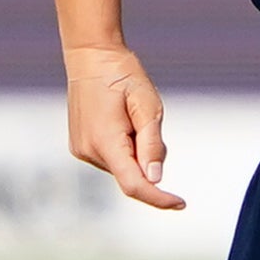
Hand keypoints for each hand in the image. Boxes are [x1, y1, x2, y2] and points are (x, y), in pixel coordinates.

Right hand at [63, 44, 184, 209]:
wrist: (91, 56)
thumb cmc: (122, 76)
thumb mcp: (147, 106)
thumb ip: (151, 144)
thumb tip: (155, 179)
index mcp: (105, 141)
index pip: (133, 185)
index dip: (158, 198)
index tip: (180, 203)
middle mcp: (89, 151)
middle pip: (130, 175)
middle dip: (148, 160)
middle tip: (148, 123)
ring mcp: (81, 149)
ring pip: (121, 167)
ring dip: (135, 152)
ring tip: (130, 116)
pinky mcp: (79, 146)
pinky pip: (111, 158)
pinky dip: (124, 149)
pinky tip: (120, 120)